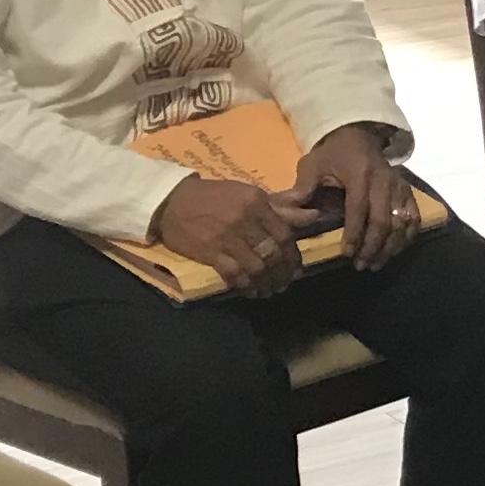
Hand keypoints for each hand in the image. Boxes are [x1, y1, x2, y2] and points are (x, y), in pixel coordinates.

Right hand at [157, 171, 304, 297]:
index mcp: (257, 202)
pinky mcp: (210, 252)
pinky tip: (251, 291)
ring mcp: (226, 237)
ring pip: (257, 266)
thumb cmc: (214, 197)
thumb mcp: (249, 194)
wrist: (172, 201)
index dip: (293, 255)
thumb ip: (282, 207)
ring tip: (270, 290)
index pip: (284, 233)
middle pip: (273, 253)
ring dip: (266, 283)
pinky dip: (246, 286)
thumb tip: (312, 215)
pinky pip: (235, 274)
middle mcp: (244, 219)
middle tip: (285, 283)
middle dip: (283, 273)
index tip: (295, 268)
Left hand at [295, 124, 427, 267]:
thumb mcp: (313, 164)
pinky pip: (413, 218)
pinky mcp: (408, 191)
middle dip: (372, 246)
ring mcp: (399, 186)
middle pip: (383, 220)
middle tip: (361, 265)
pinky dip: (406, 237)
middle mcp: (383, 180)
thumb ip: (303, 187)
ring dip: (389, 247)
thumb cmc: (334, 154)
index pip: (358, 209)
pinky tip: (394, 251)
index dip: (354, 234)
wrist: (359, 136)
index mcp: (359, 174)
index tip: (347, 254)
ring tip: (375, 264)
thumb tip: (289, 210)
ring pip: (400, 222)